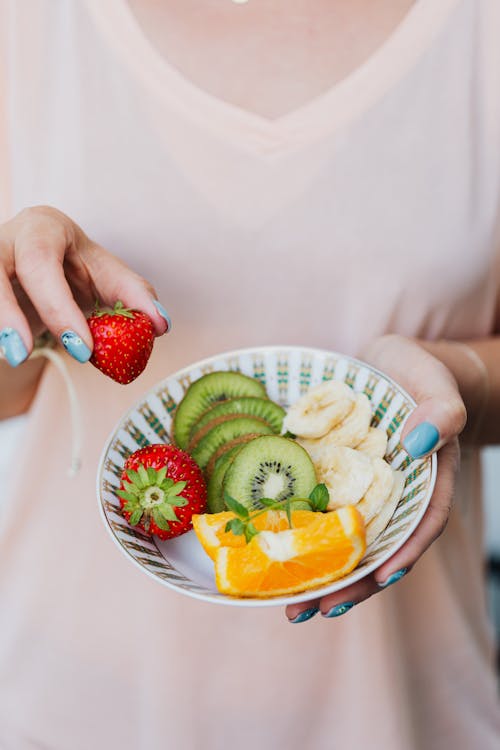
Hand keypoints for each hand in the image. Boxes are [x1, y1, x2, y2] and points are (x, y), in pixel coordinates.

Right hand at [0, 205, 169, 366]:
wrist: (40, 273)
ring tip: (16, 357)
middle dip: (11, 315)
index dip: (59, 308)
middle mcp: (6, 239)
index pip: (41, 260)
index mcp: (43, 228)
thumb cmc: (74, 270)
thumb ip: (133, 295)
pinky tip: (9, 352)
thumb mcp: (106, 276)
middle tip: (27, 355)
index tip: (84, 350)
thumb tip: (161, 324)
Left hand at [286, 334, 465, 623]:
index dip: (404, 553)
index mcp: (427, 480)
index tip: (381, 578)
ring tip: (289, 604)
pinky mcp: (334, 480)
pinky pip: (319, 512)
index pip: (422, 523)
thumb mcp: (435, 384)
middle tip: (315, 610)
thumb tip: (420, 442)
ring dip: (320, 574)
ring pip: (345, 540)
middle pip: (378, 548)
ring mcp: (363, 491)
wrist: (390, 367)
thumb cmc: (419, 374)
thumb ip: (441, 410)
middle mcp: (395, 495)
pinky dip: (302, 536)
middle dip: (350, 584)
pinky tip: (274, 554)